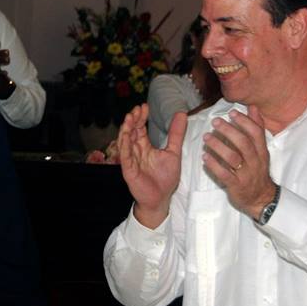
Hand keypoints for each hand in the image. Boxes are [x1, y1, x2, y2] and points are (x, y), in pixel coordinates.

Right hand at [117, 104, 186, 227]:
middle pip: (131, 132)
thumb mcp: (174, 152)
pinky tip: (126, 135)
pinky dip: (124, 145)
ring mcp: (131, 160)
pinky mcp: (128, 170)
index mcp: (145, 147)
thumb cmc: (165, 178)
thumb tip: (182, 114)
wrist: (161, 199)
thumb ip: (176, 134)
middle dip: (133, 120)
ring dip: (126, 129)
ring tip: (129, 117)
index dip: (141, 118)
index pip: (140, 129)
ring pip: (125, 142)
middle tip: (137, 109)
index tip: (144, 106)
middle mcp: (136, 152)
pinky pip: (125, 156)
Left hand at [201, 106, 275, 217]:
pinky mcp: (236, 186)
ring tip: (206, 138)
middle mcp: (255, 161)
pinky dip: (214, 165)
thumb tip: (252, 108)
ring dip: (218, 146)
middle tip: (215, 122)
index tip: (231, 113)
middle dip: (229, 131)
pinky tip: (204, 158)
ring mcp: (246, 174)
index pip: (256, 133)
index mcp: (261, 151)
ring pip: (233, 158)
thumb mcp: (260, 150)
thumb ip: (256, 129)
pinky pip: (225, 175)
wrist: (261, 198)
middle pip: (243, 143)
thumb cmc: (257, 170)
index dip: (244, 122)